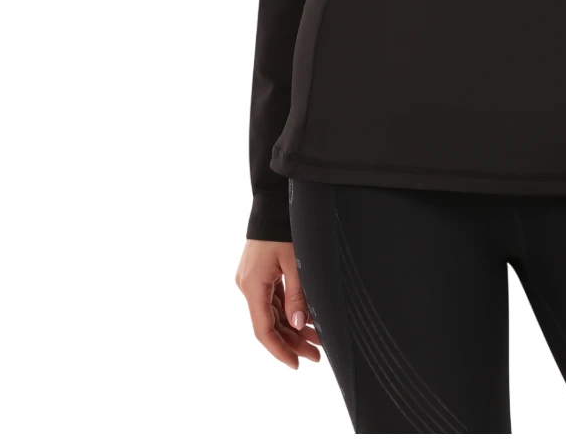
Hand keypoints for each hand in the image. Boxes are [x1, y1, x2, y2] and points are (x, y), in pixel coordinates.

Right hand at [236, 238, 322, 369]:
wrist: (273, 199)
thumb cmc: (285, 226)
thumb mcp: (295, 262)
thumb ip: (297, 296)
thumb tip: (298, 326)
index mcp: (252, 285)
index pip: (264, 330)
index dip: (280, 350)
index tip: (297, 364)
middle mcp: (248, 285)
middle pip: (269, 323)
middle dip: (293, 341)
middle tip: (317, 356)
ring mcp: (252, 279)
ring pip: (272, 313)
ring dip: (292, 327)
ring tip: (317, 342)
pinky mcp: (259, 272)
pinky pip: (273, 299)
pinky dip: (289, 311)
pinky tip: (306, 321)